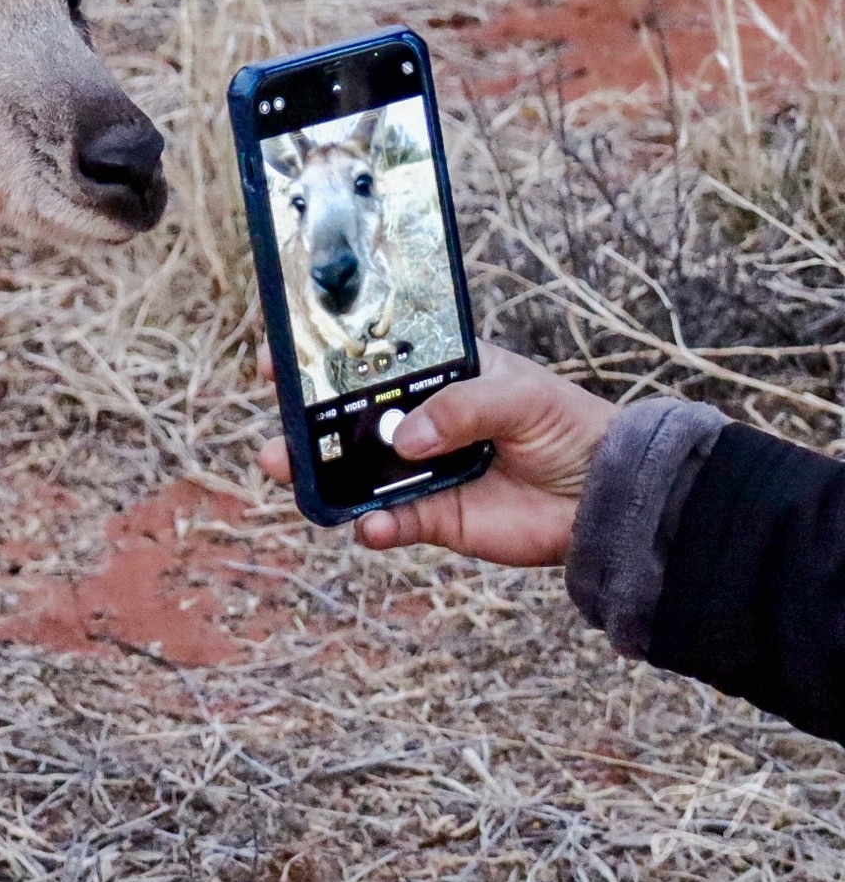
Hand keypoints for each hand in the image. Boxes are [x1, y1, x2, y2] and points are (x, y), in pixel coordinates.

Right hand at [256, 341, 618, 565]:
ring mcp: (418, 469)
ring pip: (353, 472)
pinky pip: (389, 521)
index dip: (322, 357)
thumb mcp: (520, 397)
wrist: (607, 498)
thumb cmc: (568, 426)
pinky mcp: (431, 517)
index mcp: (434, 374)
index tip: (281, 358)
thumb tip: (404, 439)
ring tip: (286, 472)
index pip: (367, 359)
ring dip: (317, 473)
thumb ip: (461, 408)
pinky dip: (374, 525)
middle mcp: (416, 420)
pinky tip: (372, 525)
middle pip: (344, 418)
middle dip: (303, 423)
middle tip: (275, 429)